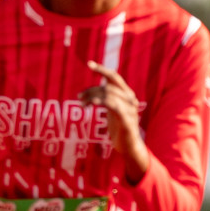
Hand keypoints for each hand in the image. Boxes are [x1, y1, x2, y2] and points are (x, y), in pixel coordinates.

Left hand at [84, 61, 148, 182]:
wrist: (129, 147)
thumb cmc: (119, 127)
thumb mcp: (112, 110)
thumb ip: (106, 99)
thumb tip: (93, 91)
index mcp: (127, 95)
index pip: (114, 77)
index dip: (102, 69)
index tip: (89, 64)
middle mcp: (130, 100)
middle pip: (107, 87)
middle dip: (91, 90)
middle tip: (79, 97)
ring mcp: (130, 110)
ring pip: (109, 96)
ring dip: (93, 97)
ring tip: (82, 104)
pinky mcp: (127, 121)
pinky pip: (115, 108)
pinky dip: (104, 102)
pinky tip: (94, 103)